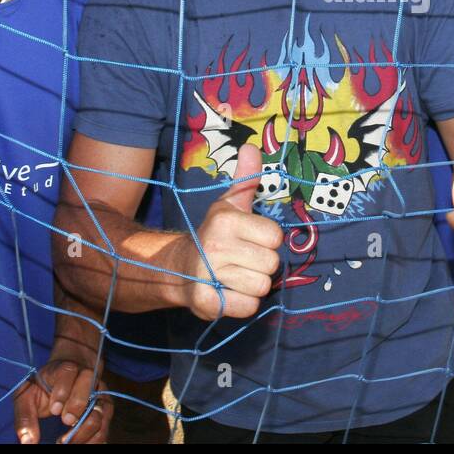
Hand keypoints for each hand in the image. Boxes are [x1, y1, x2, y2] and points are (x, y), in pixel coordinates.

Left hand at [14, 359, 112, 444]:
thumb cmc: (43, 387)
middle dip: (76, 409)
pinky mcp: (105, 407)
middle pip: (88, 391)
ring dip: (84, 431)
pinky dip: (94, 439)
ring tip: (66, 440)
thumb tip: (28, 442)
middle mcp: (87, 378)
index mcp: (65, 369)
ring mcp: (99, 392)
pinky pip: (105, 425)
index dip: (62, 393)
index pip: (68, 373)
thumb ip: (25, 417)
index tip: (54, 409)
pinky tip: (79, 444)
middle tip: (64, 422)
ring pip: (100, 413)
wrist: (66, 375)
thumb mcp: (27, 396)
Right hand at [175, 144, 282, 320]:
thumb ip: (246, 179)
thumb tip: (251, 147)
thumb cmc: (214, 234)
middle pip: (271, 264)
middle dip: (261, 264)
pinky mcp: (206, 302)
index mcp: (226, 220)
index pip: (275, 237)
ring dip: (253, 285)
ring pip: (262, 287)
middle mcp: (215, 245)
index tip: (250, 239)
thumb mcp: (229, 204)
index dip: (267, 240)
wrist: (177, 267)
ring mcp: (208, 275)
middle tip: (242, 260)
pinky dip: (243, 303)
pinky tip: (229, 292)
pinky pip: (248, 307)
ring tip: (235, 275)